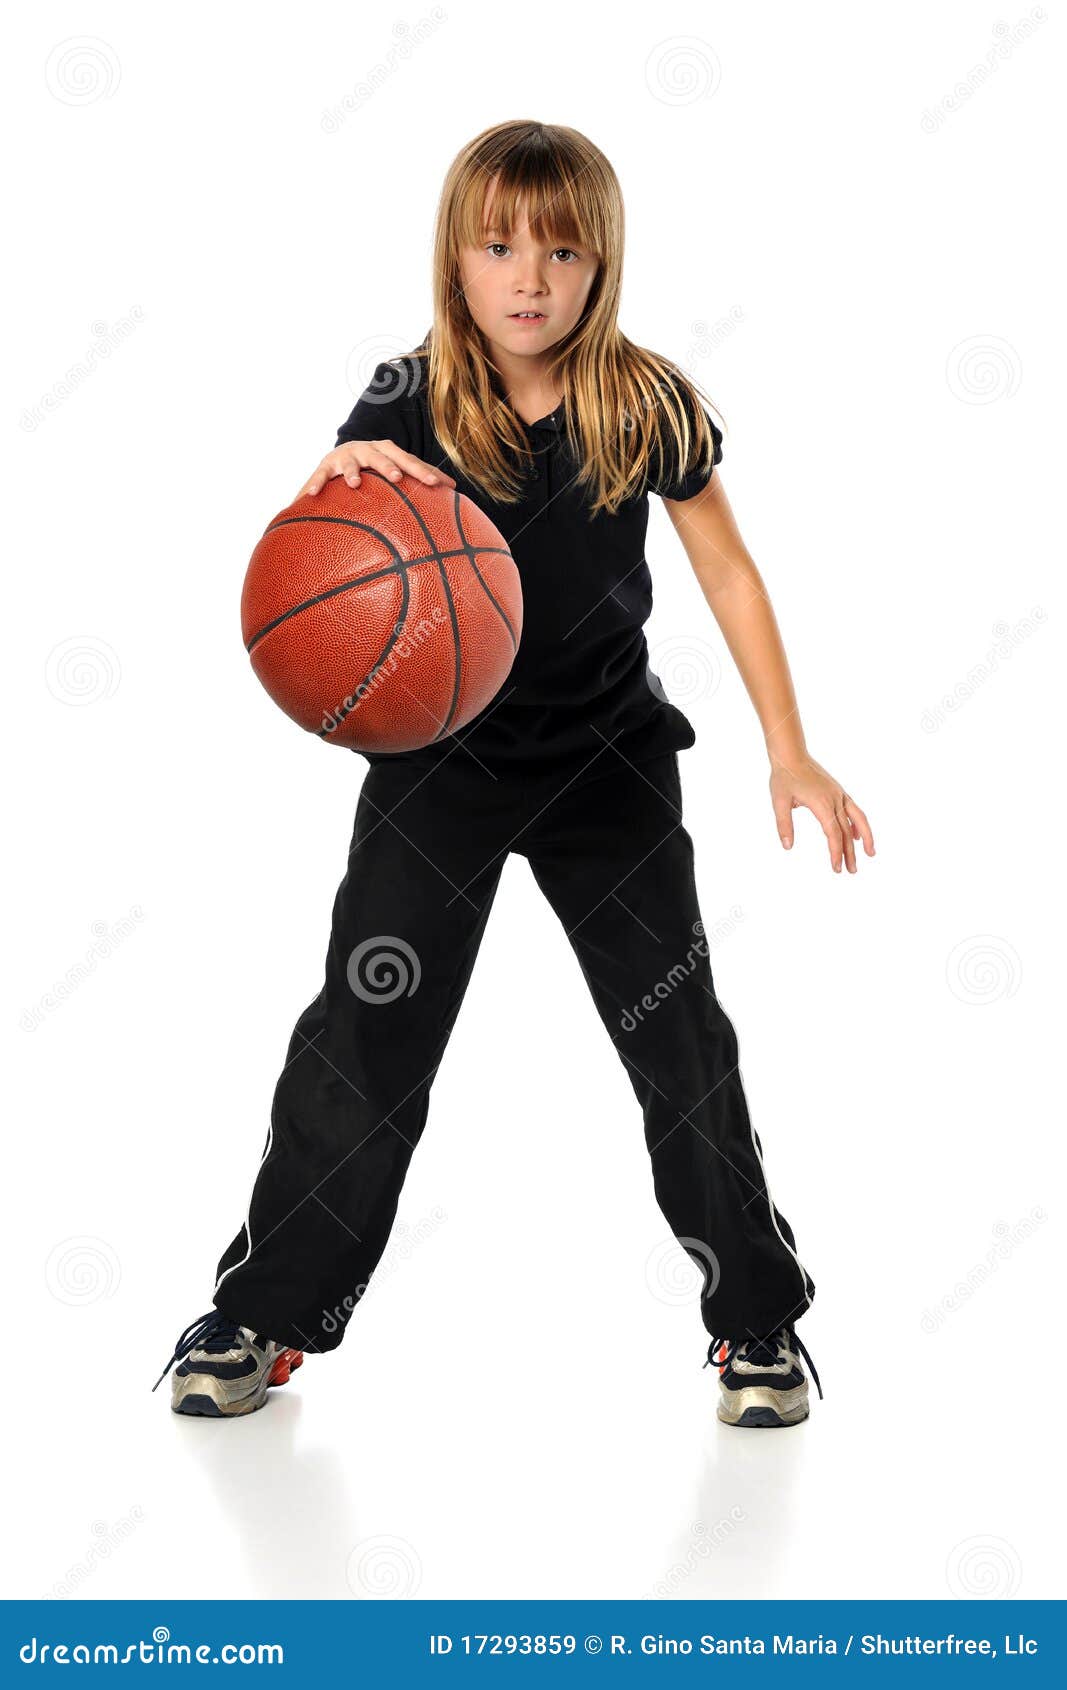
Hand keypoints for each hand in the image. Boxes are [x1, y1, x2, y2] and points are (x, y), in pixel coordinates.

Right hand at [296, 440, 456, 499]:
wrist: (342, 453)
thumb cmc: (377, 465)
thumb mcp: (396, 468)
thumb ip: (420, 477)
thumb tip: (455, 488)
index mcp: (389, 451)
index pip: (409, 460)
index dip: (423, 471)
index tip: (439, 485)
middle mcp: (369, 449)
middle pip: (382, 457)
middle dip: (389, 467)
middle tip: (397, 479)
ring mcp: (347, 456)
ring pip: (352, 464)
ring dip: (352, 473)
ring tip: (355, 484)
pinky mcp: (327, 465)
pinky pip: (321, 476)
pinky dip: (316, 484)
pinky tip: (311, 496)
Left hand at [769, 753, 873, 873]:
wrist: (792, 754)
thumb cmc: (784, 777)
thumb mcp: (779, 802)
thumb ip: (784, 825)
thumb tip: (787, 847)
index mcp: (822, 803)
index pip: (833, 834)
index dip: (836, 852)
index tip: (836, 868)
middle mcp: (835, 799)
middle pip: (846, 831)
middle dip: (850, 853)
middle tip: (851, 871)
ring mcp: (839, 794)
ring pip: (858, 818)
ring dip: (865, 837)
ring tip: (870, 853)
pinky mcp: (838, 791)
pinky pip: (853, 809)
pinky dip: (857, 824)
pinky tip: (855, 836)